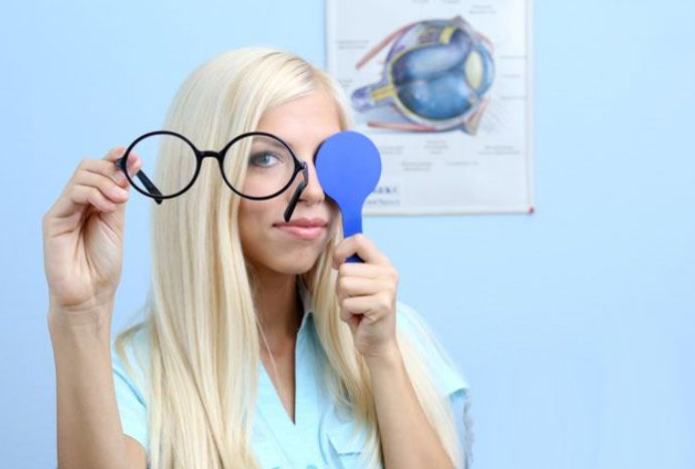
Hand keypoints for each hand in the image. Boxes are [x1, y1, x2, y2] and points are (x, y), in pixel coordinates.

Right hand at [42, 147, 141, 322]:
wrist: (90, 293)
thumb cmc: (103, 264)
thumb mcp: (116, 224)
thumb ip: (118, 197)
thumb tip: (128, 167)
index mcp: (95, 202)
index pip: (100, 171)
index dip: (115, 159)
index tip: (134, 157)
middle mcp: (78, 203)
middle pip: (89, 167)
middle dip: (111, 170)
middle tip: (126, 185)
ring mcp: (64, 209)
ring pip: (82, 176)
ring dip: (106, 183)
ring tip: (119, 201)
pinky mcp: (54, 219)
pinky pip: (73, 193)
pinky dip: (93, 194)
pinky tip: (106, 207)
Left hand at [333, 234, 399, 360]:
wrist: (377, 341)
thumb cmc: (363, 311)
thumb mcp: (359, 283)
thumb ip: (353, 264)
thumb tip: (335, 250)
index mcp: (383, 263)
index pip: (359, 240)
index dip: (341, 249)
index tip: (337, 264)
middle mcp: (389, 273)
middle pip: (345, 268)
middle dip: (341, 287)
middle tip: (354, 299)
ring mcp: (387, 288)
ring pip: (344, 284)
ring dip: (343, 300)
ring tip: (356, 308)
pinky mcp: (382, 304)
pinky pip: (347, 302)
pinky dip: (346, 313)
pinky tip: (358, 318)